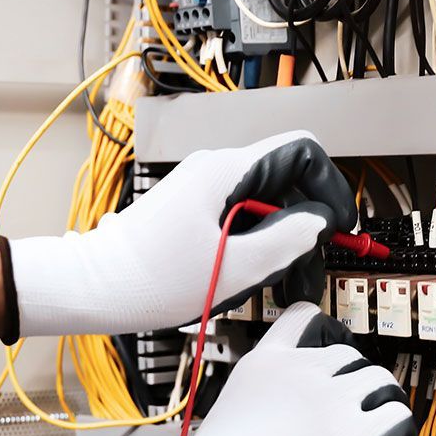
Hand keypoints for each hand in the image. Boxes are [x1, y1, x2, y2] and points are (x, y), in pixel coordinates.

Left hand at [7, 131, 355, 336]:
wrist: (96, 286)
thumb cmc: (151, 278)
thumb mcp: (235, 268)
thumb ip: (287, 240)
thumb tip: (319, 221)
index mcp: (227, 171)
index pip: (302, 149)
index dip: (330, 185)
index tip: (339, 224)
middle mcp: (217, 170)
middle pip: (288, 181)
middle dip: (308, 225)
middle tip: (311, 268)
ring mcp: (205, 189)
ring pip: (267, 204)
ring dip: (284, 242)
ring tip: (283, 285)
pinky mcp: (196, 210)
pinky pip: (243, 218)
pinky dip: (259, 246)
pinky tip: (255, 279)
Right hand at [130, 303, 415, 435]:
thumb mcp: (225, 418)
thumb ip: (260, 404)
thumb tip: (285, 422)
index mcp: (263, 366)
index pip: (302, 319)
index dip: (323, 331)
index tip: (331, 344)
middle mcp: (301, 373)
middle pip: (349, 355)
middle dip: (352, 382)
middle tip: (350, 414)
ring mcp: (333, 400)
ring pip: (381, 381)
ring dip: (380, 404)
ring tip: (374, 433)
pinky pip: (398, 418)